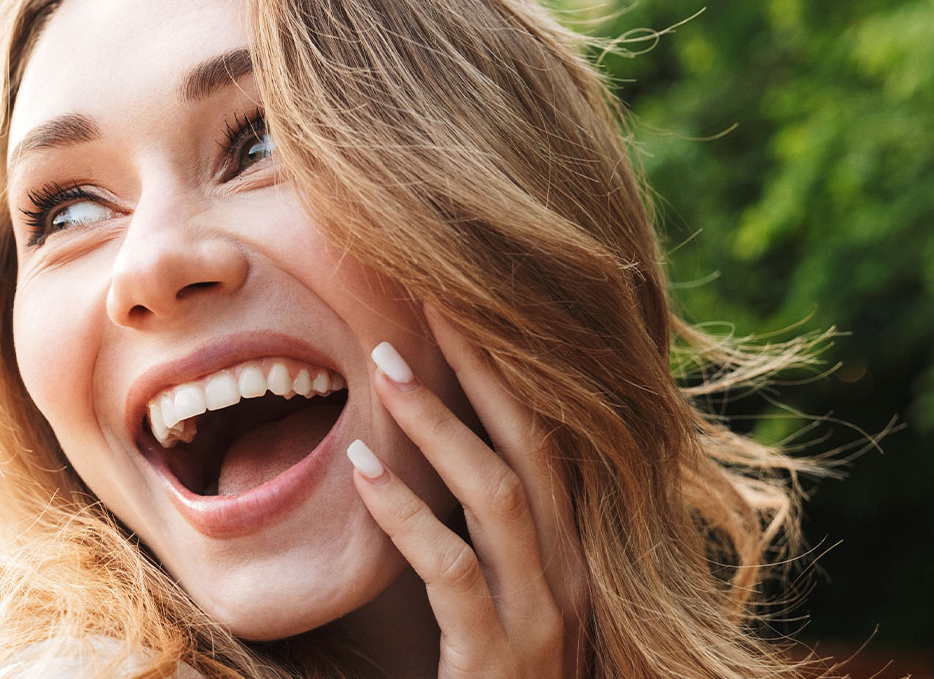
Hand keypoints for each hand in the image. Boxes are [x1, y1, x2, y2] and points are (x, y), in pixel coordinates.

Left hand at [346, 307, 588, 677]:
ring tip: (381, 366)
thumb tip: (420, 451)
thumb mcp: (494, 596)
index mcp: (568, 547)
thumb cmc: (489, 677)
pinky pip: (455, 570)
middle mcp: (571, 571)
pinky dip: (407, 515)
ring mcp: (544, 615)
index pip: (548, 437)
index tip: (463, 297)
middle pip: (536, 444)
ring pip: (500, 495)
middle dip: (486, 364)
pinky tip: (362, 474)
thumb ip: (477, 532)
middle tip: (431, 293)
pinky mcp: (501, 656)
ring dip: (440, 424)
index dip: (510, 365)